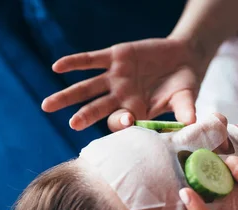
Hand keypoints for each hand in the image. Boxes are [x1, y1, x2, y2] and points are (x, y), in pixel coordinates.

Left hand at [41, 37, 205, 130]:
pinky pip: (90, 61)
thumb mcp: (186, 98)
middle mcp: (121, 97)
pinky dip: (74, 62)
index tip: (128, 120)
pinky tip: (57, 67)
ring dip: (67, 96)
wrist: (183, 57)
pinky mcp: (114, 57)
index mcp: (137, 111)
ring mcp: (115, 78)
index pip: (122, 121)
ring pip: (86, 88)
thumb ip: (184, 111)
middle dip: (83, 117)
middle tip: (71, 125)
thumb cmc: (185, 84)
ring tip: (46, 106)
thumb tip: (191, 124)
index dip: (122, 122)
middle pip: (96, 109)